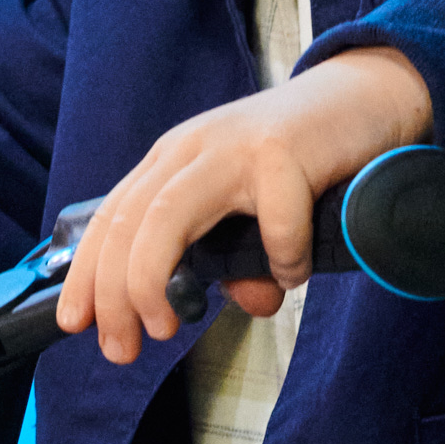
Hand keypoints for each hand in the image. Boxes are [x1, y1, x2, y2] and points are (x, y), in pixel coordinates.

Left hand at [55, 47, 432, 362]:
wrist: (368, 95)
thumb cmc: (306, 156)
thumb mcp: (257, 214)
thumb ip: (243, 261)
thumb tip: (252, 301)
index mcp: (173, 162)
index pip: (110, 219)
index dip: (85, 275)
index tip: (76, 324)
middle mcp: (191, 150)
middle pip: (126, 223)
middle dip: (112, 295)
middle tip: (121, 348)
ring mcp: (233, 148)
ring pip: (164, 218)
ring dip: (152, 280)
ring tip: (167, 327)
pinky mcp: (281, 152)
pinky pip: (272, 228)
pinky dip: (281, 263)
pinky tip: (294, 273)